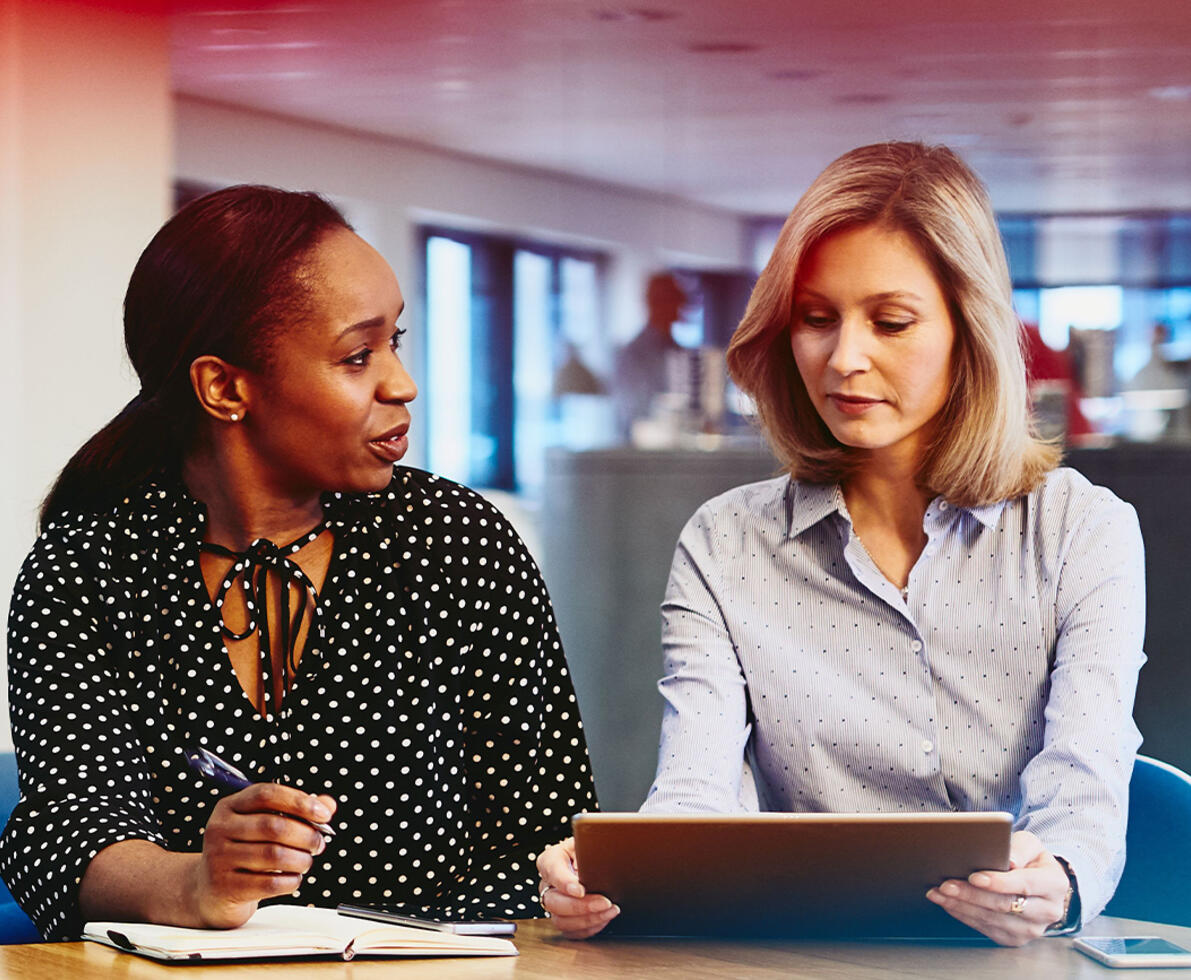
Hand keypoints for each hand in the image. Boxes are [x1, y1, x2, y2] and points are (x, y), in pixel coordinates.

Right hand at [190, 783, 336, 927]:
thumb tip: (327, 804)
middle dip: (307, 835)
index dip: (300, 801)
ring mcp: (219, 859)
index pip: (267, 794)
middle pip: (274, 826)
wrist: (209, 891)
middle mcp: (220, 829)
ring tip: (306, 861)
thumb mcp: (262, 825)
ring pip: (275, 855)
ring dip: (302, 859)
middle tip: (319, 843)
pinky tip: (292, 878)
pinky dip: (292, 880)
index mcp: (229, 807)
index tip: (323, 813)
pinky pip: (271, 883)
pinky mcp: (226, 887)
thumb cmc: (243, 852)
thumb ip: (296, 811)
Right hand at [535, 837, 618, 938]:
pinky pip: (570, 932)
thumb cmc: (590, 849)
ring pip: (561, 921)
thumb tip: (597, 859)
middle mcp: (547, 884)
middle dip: (581, 906)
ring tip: (610, 911)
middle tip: (605, 902)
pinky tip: (604, 918)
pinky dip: (589, 929)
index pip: (551, 871)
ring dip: (588, 920)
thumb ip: (589, 847)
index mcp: (550, 860)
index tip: (580, 890)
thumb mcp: (588, 842)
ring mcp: (553, 904)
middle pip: (554, 902)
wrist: (595, 860)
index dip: (564, 883)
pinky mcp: (563, 918)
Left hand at [926, 830, 1069, 945]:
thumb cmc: (1031, 859)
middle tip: (946, 884)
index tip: (974, 877)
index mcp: (1055, 884)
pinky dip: (964, 916)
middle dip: (971, 894)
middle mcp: (1048, 911)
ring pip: (993, 920)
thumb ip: (1019, 848)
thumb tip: (1008, 861)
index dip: (998, 882)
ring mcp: (1032, 929)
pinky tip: (949, 904)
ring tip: (940, 893)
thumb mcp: (1029, 844)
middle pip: (1004, 905)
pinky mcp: (1016, 939)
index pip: (1024, 884)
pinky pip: (987, 929)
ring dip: (962, 906)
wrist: (1039, 882)